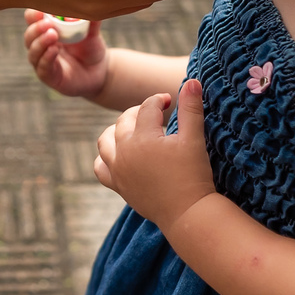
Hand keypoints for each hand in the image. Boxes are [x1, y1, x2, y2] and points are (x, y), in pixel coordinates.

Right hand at [23, 10, 107, 97]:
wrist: (99, 71)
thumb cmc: (91, 48)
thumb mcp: (92, 33)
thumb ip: (91, 21)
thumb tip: (95, 7)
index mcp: (46, 30)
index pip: (32, 19)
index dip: (33, 14)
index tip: (41, 10)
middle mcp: (41, 45)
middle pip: (29, 35)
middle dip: (36, 28)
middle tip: (48, 23)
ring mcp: (43, 61)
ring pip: (33, 52)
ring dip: (40, 42)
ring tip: (53, 34)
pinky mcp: (49, 77)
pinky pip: (42, 67)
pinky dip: (46, 58)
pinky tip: (54, 50)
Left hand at [94, 79, 214, 229]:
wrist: (187, 214)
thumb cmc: (193, 175)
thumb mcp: (194, 139)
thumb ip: (191, 108)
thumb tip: (192, 80)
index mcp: (142, 137)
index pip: (146, 108)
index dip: (158, 100)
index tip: (169, 101)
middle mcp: (124, 151)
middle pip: (124, 121)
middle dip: (137, 112)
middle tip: (154, 114)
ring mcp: (118, 169)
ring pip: (105, 141)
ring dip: (116, 131)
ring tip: (132, 129)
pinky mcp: (117, 186)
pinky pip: (100, 168)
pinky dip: (104, 158)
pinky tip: (117, 155)